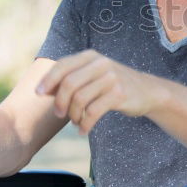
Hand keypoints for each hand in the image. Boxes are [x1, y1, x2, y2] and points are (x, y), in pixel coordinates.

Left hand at [35, 50, 162, 133]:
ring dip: (73, 115)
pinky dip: (85, 124)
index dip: (48, 80)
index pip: (63, 66)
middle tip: (58, 114)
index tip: (38, 94)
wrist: (148, 92)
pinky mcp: (119, 94)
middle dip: (59, 102)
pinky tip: (83, 130)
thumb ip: (71, 79)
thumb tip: (42, 90)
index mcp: (90, 56)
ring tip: (76, 122)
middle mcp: (100, 63)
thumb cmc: (113, 85)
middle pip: (69, 84)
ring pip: (80, 99)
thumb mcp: (93, 75)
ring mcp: (111, 78)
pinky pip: (93, 112)